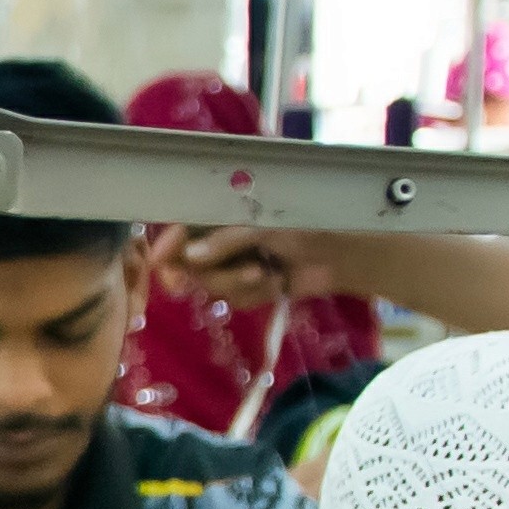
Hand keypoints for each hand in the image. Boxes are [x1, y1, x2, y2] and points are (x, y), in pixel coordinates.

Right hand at [151, 221, 306, 310]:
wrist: (349, 253)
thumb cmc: (311, 221)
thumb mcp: (266, 224)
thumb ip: (228, 239)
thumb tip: (190, 257)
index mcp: (225, 209)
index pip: (183, 225)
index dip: (168, 244)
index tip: (160, 263)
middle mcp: (224, 235)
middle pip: (190, 261)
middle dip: (211, 272)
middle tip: (231, 276)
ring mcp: (236, 261)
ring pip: (211, 284)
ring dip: (237, 283)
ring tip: (267, 273)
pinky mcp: (250, 285)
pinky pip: (234, 299)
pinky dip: (255, 294)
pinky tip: (277, 282)